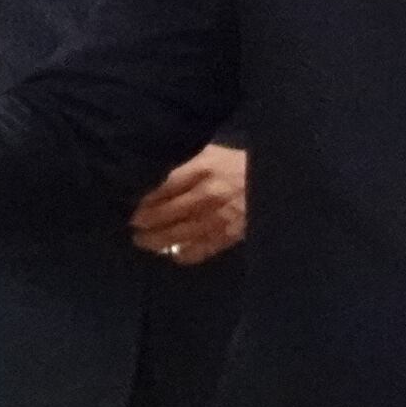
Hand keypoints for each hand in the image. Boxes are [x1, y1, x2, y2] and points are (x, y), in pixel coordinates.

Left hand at [129, 145, 249, 265]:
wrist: (277, 182)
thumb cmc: (242, 163)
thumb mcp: (213, 152)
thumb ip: (186, 161)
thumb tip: (156, 171)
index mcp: (201, 169)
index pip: (161, 187)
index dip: (141, 197)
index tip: (128, 200)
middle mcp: (205, 196)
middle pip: (163, 213)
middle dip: (143, 221)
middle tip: (132, 224)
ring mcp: (216, 219)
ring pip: (176, 235)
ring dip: (154, 240)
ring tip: (142, 240)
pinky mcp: (227, 237)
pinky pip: (198, 251)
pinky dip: (182, 254)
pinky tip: (172, 253)